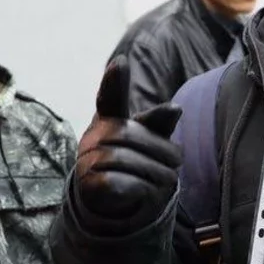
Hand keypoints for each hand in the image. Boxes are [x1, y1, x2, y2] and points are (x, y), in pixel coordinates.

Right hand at [74, 58, 182, 233]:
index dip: (114, 81)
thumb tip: (176, 108)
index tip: (121, 63)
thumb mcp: (151, 140)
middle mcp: (93, 136)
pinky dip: (139, 188)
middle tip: (177, 161)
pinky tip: (148, 189)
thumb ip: (159, 124)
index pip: (109, 97)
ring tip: (169, 178)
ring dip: (155, 171)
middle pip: (129, 136)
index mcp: (109, 119)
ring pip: (125, 161)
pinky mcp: (87, 184)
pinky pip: (118, 183)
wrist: (114, 200)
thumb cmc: (135, 161)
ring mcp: (86, 160)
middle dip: (160, 150)